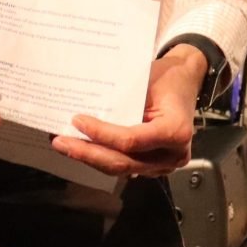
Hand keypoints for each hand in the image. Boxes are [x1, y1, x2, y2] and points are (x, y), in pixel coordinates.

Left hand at [55, 45, 207, 178]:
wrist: (185, 81)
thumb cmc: (167, 78)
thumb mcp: (146, 81)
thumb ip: (122, 100)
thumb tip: (84, 109)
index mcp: (175, 131)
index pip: (131, 140)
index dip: (101, 134)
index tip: (77, 121)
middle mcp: (172, 154)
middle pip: (123, 162)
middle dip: (88, 154)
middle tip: (61, 142)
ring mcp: (164, 164)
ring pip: (121, 168)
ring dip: (91, 158)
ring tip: (65, 146)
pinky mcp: (153, 164)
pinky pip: (124, 165)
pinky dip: (102, 157)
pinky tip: (82, 148)